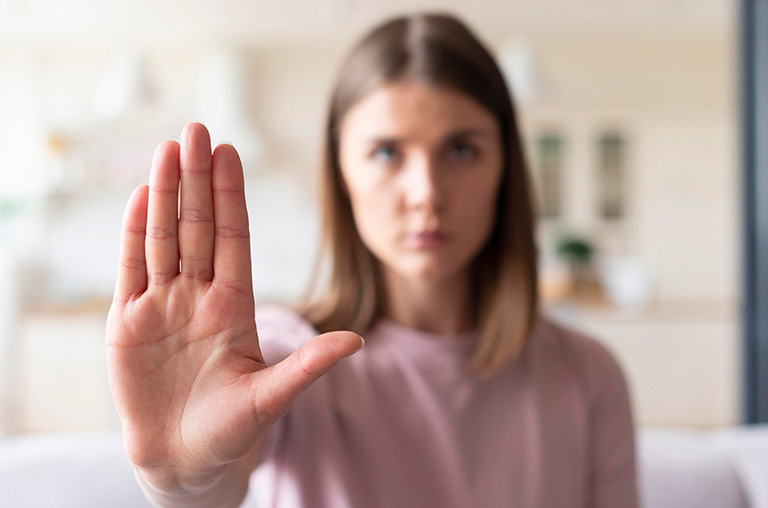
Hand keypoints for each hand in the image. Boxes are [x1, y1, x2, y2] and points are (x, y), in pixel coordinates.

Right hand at [106, 123, 362, 489]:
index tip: (231, 153)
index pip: (233, 238)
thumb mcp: (271, 398)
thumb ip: (308, 366)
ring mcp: (162, 305)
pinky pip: (131, 268)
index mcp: (234, 306)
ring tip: (167, 150)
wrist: (183, 460)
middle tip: (197, 129)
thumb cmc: (231, 431)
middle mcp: (199, 296)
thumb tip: (358, 342)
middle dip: (196, 179)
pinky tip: (140, 197)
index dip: (231, 195)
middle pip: (197, 226)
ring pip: (163, 237)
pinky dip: (133, 233)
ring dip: (165, 194)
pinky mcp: (127, 322)